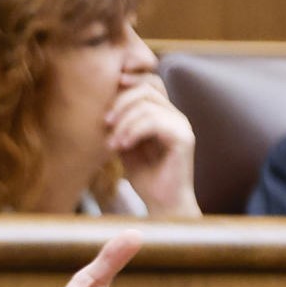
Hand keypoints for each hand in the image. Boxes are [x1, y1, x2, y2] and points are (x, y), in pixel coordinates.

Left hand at [108, 74, 198, 216]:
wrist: (162, 205)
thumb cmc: (145, 178)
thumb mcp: (126, 144)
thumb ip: (120, 122)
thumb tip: (102, 101)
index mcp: (165, 114)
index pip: (150, 83)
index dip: (129, 81)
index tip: (107, 96)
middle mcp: (176, 116)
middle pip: (148, 88)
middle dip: (121, 102)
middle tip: (105, 122)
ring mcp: (182, 126)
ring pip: (148, 105)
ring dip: (124, 122)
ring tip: (111, 142)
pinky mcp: (184, 138)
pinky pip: (154, 122)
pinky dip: (133, 131)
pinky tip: (122, 146)